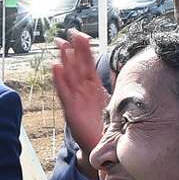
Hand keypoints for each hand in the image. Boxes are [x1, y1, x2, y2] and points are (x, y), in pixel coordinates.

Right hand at [50, 30, 109, 166]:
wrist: (101, 145)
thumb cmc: (105, 124)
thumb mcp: (114, 101)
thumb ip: (116, 85)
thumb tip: (122, 70)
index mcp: (94, 87)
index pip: (88, 64)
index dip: (85, 50)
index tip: (82, 35)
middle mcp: (83, 91)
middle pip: (77, 66)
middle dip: (73, 50)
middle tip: (69, 34)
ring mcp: (75, 99)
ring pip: (69, 76)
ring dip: (64, 60)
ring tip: (61, 46)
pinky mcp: (71, 109)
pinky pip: (64, 92)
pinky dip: (59, 80)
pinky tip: (56, 68)